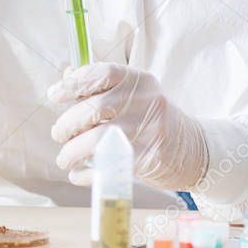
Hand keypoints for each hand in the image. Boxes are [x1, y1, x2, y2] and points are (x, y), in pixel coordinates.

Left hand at [47, 63, 207, 189]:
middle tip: (58, 133)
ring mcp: (149, 131)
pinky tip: (77, 173)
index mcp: (138, 81)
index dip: (73, 83)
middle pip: (95, 109)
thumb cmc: (151, 119)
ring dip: (72, 150)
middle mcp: (146, 102)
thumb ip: (100, 85)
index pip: (102, 74)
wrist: (193, 150)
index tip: (54, 95)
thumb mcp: (133, 95)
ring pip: (98, 139)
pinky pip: (107, 166)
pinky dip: (86, 173)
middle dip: (67, 123)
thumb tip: (66, 74)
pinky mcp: (148, 160)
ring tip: (64, 157)